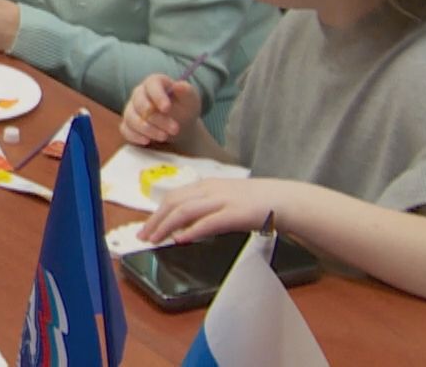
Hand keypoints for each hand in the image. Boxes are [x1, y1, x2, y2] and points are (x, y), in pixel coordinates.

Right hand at [120, 73, 204, 147]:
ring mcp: (131, 109)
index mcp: (155, 83)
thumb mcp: (191, 100)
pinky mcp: (128, 124)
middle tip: (175, 129)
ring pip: (131, 117)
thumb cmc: (185, 109)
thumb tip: (178, 86)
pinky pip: (125, 129)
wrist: (180, 126)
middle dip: (156, 118)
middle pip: (140, 103)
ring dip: (148, 128)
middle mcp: (139, 93)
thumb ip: (187, 92)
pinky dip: (135, 136)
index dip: (157, 96)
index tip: (167, 108)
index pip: (151, 84)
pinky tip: (147, 141)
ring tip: (164, 137)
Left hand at [142, 177, 311, 245]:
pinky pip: (209, 222)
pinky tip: (181, 239)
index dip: (156, 212)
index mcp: (205, 185)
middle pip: (174, 202)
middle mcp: (210, 190)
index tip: (146, 226)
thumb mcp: (223, 199)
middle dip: (155, 220)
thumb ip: (203, 209)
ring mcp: (222, 200)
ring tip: (155, 240)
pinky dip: (192, 230)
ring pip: (186, 210)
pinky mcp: (235, 213)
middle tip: (143, 236)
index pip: (173, 196)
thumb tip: (181, 226)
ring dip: (166, 226)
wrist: (282, 199)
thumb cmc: (252, 202)